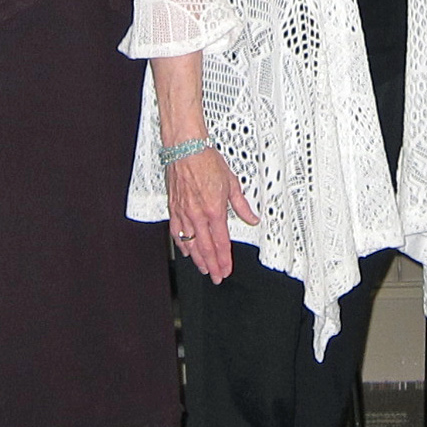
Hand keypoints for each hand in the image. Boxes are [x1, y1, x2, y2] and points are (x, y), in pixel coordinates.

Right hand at [166, 146, 257, 283]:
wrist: (185, 148)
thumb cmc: (207, 160)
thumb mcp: (231, 182)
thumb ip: (242, 205)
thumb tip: (252, 218)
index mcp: (214, 210)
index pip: (221, 242)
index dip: (224, 259)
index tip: (227, 269)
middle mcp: (198, 215)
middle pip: (206, 248)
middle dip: (213, 266)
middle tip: (217, 277)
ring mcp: (184, 213)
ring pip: (191, 244)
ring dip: (198, 259)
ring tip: (204, 269)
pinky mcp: (174, 209)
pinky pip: (177, 233)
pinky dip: (182, 245)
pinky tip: (186, 251)